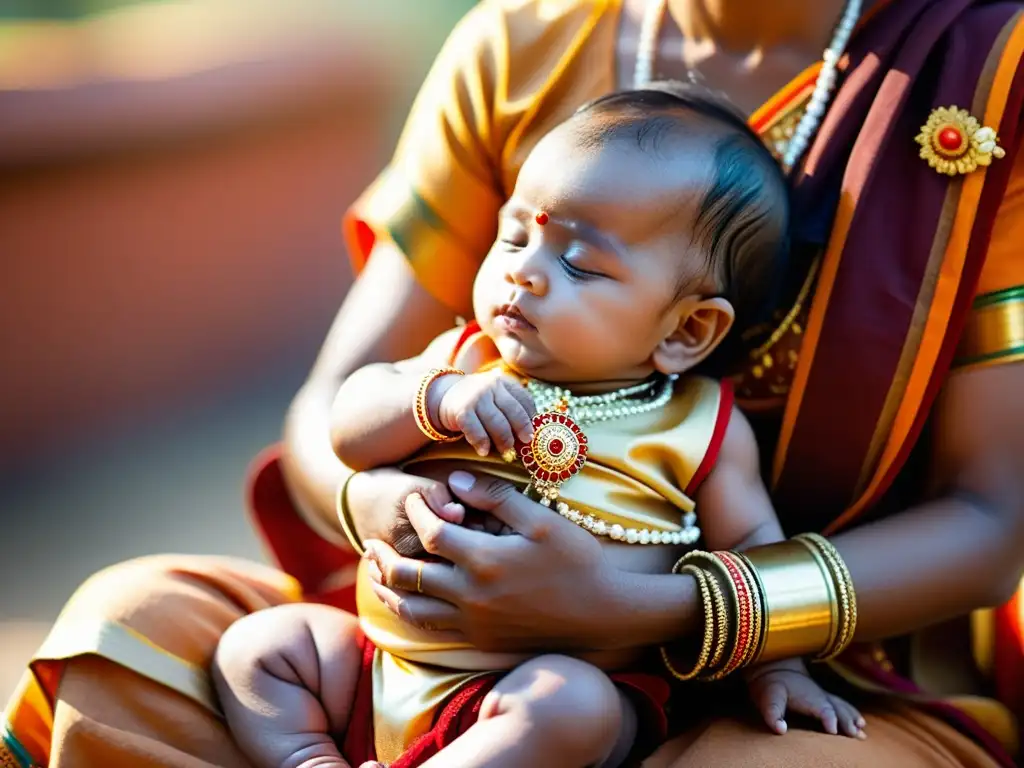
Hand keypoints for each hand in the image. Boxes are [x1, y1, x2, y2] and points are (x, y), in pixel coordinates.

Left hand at [363, 471, 622, 652]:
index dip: (418, 512)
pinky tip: (406, 602)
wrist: (602, 613)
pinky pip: (433, 630)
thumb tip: (452, 480)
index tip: (418, 498)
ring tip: (375, 573)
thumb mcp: (541, 520)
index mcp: (485, 561)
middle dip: (383, 556)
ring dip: (387, 589)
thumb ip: (494, 498)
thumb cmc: (577, 560)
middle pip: (408, 576)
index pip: (431, 533)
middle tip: (371, 542)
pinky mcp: (481, 641)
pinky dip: (410, 614)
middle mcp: (471, 596)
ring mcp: (474, 623)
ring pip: (412, 610)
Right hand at [432, 369, 535, 455]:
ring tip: (506, 452)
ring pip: (497, 422)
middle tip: (525, 443)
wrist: (445, 394)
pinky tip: (484, 451)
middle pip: (514, 411)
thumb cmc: (478, 402)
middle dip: (522, 429)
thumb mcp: (496, 397)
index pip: (525, 400)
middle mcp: (492, 386)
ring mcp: (476, 397)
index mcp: (505, 382)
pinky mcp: (462, 410)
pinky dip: (481, 442)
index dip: (531, 418)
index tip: (533, 433)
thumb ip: (511, 409)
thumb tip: (529, 435)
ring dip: (503, 440)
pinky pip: (476, 430)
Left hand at [746, 659, 865, 737]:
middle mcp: (819, 695)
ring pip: (841, 706)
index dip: (829, 719)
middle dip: (848, 722)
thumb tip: (781, 730)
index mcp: (809, 697)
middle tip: (858, 737)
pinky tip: (858, 720)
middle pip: (838, 709)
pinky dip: (850, 711)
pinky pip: (840, 703)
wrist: (771, 664)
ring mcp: (821, 694)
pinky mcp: (821, 695)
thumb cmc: (770, 683)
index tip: (833, 731)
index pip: (824, 709)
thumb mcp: (768, 697)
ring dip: (852, 717)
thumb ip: (773, 713)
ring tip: (862, 729)